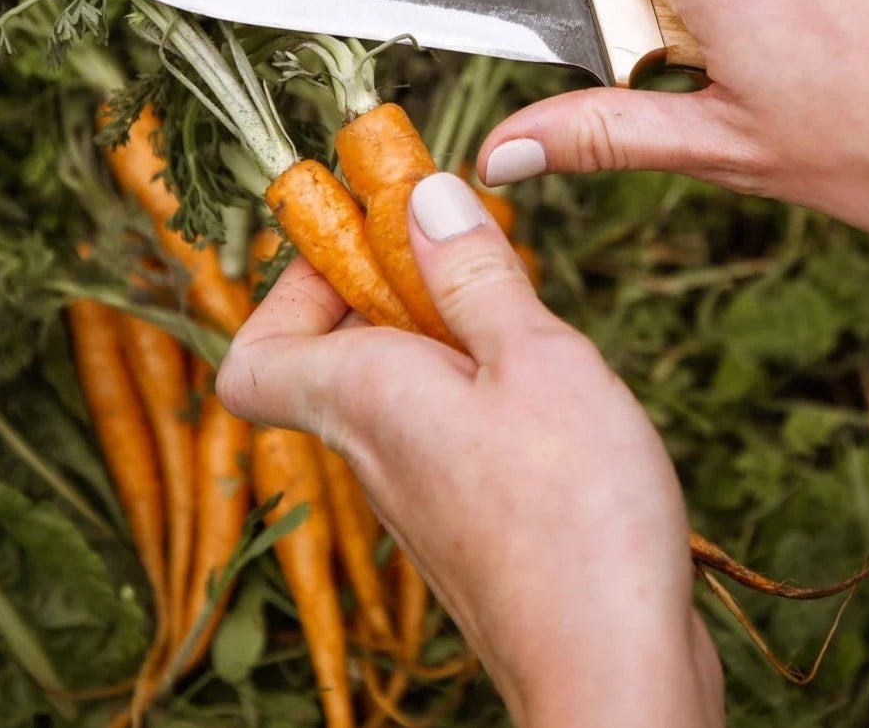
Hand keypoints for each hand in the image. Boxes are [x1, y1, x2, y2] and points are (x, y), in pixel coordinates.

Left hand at [217, 173, 722, 727]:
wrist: (613, 673)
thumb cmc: (575, 514)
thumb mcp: (534, 357)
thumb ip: (474, 275)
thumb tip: (420, 194)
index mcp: (365, 401)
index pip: (256, 351)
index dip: (293, 287)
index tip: (370, 240)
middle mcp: (375, 453)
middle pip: (337, 356)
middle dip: (393, 286)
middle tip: (469, 249)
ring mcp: (423, 496)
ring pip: (400, 390)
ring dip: (448, 332)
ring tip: (524, 314)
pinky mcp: (473, 523)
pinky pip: (448, 431)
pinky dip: (484, 387)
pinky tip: (553, 388)